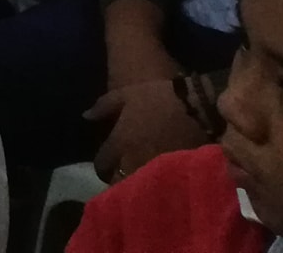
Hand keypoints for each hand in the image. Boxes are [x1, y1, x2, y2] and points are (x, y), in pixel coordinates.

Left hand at [87, 78, 208, 180]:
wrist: (197, 106)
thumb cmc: (158, 97)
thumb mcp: (126, 95)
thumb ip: (103, 106)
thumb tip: (85, 116)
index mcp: (120, 142)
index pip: (102, 164)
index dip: (102, 166)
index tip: (107, 166)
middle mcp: (134, 159)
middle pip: (118, 181)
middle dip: (118, 181)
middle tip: (122, 176)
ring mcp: (156, 169)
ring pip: (139, 187)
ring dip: (137, 186)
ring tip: (140, 182)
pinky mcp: (177, 174)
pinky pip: (162, 186)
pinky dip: (158, 186)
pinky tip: (160, 181)